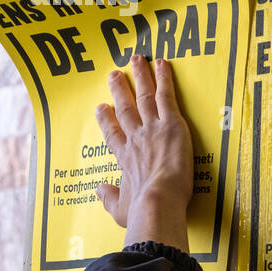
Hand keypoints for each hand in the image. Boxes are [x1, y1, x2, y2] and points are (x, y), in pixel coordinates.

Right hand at [94, 54, 193, 252]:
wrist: (157, 202)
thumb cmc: (141, 210)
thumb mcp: (120, 209)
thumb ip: (109, 198)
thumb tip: (99, 190)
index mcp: (124, 158)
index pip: (112, 133)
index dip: (106, 119)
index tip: (101, 108)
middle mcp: (135, 138)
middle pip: (126, 108)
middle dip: (120, 90)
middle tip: (115, 74)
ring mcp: (152, 128)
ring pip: (144, 96)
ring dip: (140, 76)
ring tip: (136, 59)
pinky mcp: (172, 124)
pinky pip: (166, 96)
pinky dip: (164, 78)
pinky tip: (161, 63)